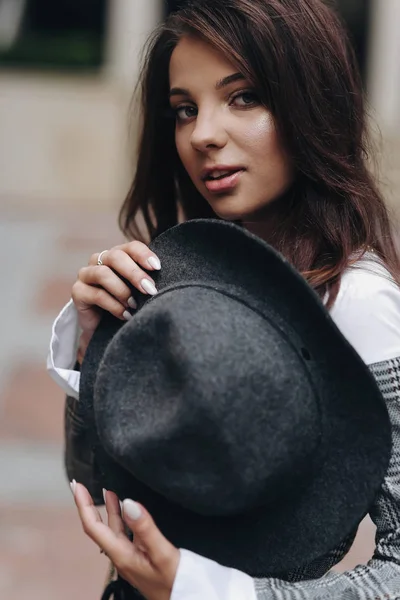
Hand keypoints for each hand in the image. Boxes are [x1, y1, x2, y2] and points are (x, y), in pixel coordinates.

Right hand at [71, 241, 160, 358]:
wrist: (106, 329)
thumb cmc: (129, 306)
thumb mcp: (140, 292)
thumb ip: (148, 282)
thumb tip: (170, 279)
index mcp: (118, 255)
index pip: (131, 246)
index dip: (144, 254)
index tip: (157, 267)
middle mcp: (100, 260)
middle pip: (115, 257)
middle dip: (135, 273)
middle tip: (150, 290)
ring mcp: (86, 274)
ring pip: (103, 273)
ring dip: (122, 290)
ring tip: (135, 306)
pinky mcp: (78, 291)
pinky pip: (95, 294)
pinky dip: (114, 305)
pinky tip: (125, 315)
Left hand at [71, 481, 179, 599]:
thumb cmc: (174, 582)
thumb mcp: (162, 553)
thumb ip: (145, 528)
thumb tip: (129, 502)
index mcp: (122, 555)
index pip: (94, 527)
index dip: (84, 506)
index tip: (77, 486)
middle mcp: (122, 556)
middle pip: (99, 528)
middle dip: (89, 506)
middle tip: (81, 486)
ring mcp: (130, 557)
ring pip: (113, 530)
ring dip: (108, 510)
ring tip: (107, 491)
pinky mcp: (140, 558)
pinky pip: (125, 534)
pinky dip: (122, 518)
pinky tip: (127, 512)